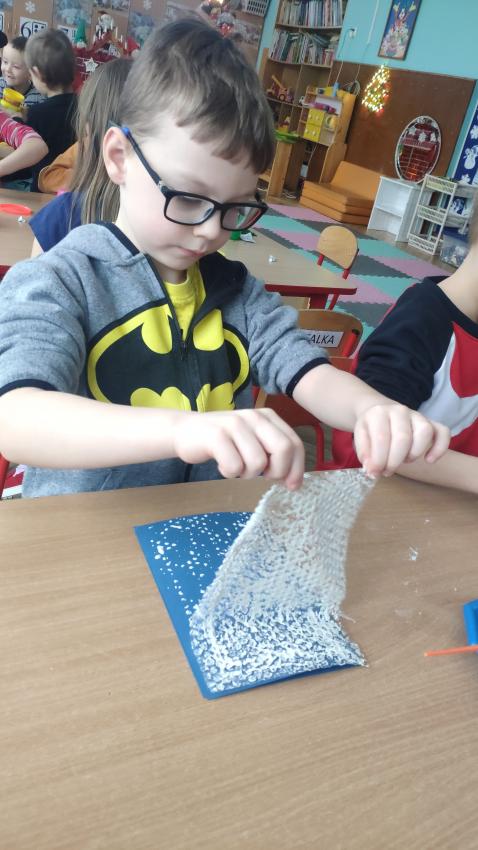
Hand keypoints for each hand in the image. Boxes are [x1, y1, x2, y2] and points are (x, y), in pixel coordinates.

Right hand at [173, 408, 304, 489]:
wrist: (184, 431)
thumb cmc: (224, 441)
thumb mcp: (253, 442)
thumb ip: (274, 453)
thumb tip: (294, 481)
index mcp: (268, 417)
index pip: (294, 443)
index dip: (297, 468)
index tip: (292, 486)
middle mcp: (254, 417)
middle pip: (283, 449)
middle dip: (276, 471)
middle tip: (261, 476)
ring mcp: (235, 424)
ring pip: (258, 462)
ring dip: (247, 473)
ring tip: (235, 466)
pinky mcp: (216, 435)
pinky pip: (234, 466)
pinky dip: (229, 473)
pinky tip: (221, 465)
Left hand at [353, 404, 449, 477]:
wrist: (379, 413)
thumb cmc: (371, 430)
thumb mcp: (361, 438)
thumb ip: (364, 453)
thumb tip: (372, 469)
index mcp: (379, 413)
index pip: (381, 438)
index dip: (379, 459)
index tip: (374, 472)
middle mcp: (400, 411)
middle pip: (403, 437)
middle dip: (394, 460)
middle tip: (387, 471)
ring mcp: (417, 416)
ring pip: (425, 431)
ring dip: (415, 452)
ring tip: (405, 461)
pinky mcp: (430, 423)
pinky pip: (443, 432)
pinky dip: (440, 447)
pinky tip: (429, 460)